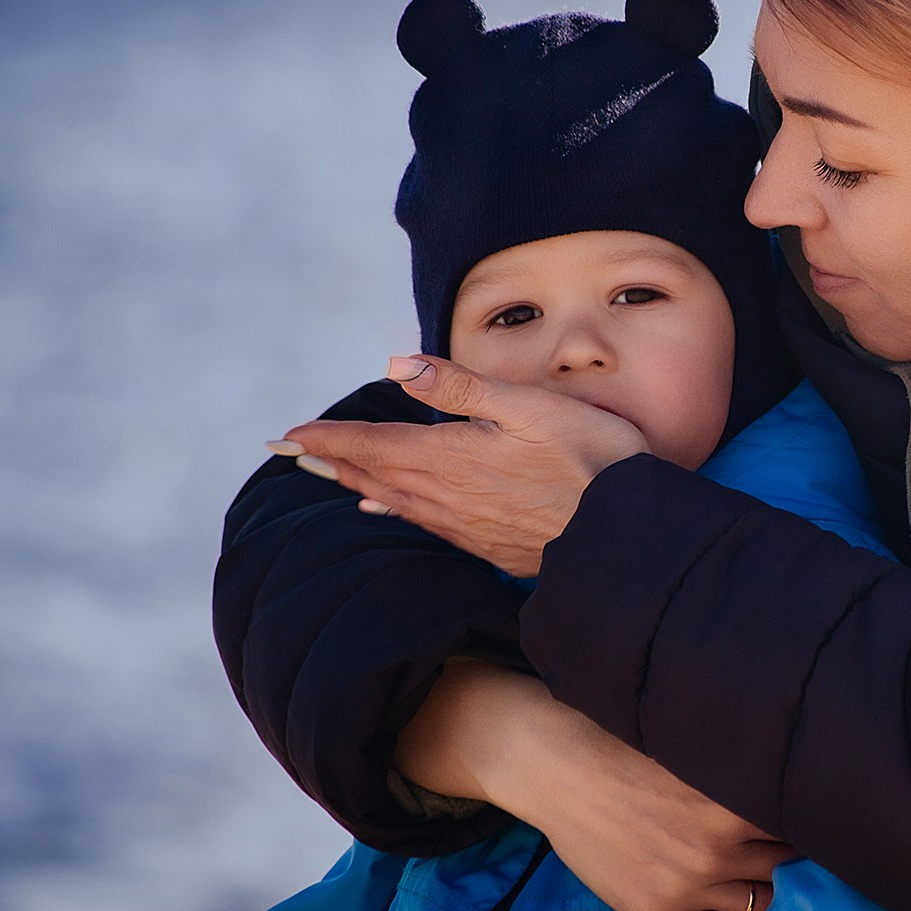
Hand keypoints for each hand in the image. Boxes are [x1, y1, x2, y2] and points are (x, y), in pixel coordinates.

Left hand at [273, 356, 647, 575]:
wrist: (623, 533)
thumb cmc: (589, 458)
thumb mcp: (529, 406)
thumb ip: (461, 386)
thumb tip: (396, 366)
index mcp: (450, 455)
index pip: (373, 445)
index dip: (329, 438)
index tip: (287, 435)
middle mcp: (446, 494)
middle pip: (374, 474)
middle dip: (330, 458)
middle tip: (288, 451)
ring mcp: (464, 524)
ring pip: (393, 500)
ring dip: (354, 482)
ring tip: (326, 473)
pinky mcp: (486, 544)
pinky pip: (421, 522)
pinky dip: (391, 508)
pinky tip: (383, 508)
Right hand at [396, 662, 794, 910]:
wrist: (560, 769)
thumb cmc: (629, 747)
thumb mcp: (699, 752)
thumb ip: (744, 776)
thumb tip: (791, 788)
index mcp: (733, 804)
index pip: (799, 828)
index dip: (812, 825)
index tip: (820, 822)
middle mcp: (718, 851)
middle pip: (786, 867)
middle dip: (799, 861)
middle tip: (809, 854)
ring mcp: (689, 888)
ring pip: (761, 903)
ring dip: (777, 894)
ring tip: (786, 883)